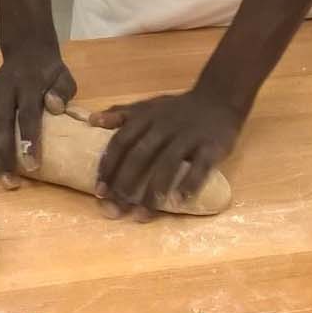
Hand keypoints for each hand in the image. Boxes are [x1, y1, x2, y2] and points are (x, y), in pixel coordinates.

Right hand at [0, 47, 76, 182]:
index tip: (31, 166)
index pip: (27, 115)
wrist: (28, 51)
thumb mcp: (63, 77)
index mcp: (29, 86)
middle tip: (5, 178)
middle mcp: (5, 88)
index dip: (28, 140)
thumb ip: (61, 91)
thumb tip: (54, 106)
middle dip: (1, 152)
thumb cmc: (49, 73)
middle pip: (0, 122)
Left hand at [91, 82, 242, 217]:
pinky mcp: (211, 146)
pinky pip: (200, 166)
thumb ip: (121, 114)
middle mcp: (164, 127)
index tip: (100, 191)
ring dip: (154, 190)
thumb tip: (92, 120)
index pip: (121, 141)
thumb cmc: (177, 108)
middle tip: (116, 208)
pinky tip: (178, 202)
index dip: (109, 166)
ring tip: (142, 214)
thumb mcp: (148, 106)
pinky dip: (189, 184)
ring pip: (168, 163)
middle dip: (125, 183)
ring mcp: (188, 136)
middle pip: (140, 155)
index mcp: (146, 118)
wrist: (219, 98)